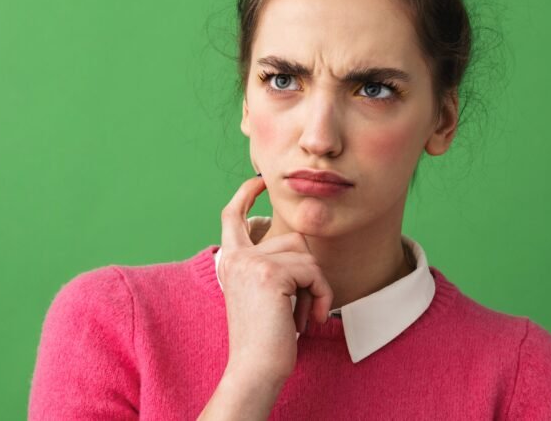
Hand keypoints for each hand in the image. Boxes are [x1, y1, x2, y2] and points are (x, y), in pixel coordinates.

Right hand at [217, 175, 333, 382]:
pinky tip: (308, 319)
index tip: (258, 181)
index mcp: (230, 261)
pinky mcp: (270, 272)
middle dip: (308, 271)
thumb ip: (269, 265)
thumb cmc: (266, 339)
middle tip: (303, 305)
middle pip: (291, 238)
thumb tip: (297, 242)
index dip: (245, 194)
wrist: (255, 369)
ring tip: (303, 315)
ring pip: (306, 255)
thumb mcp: (263, 294)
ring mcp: (251, 262)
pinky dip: (320, 296)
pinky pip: (313, 272)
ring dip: (315, 287)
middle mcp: (236, 257)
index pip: (233, 216)